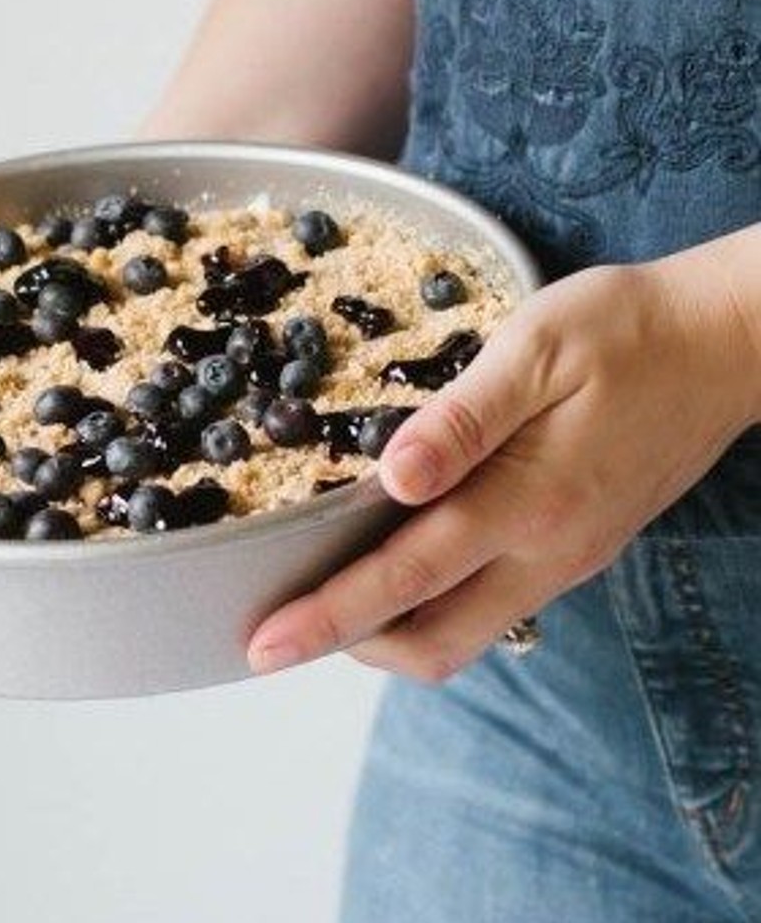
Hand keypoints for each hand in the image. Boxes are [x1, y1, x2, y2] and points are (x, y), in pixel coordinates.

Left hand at [247, 241, 760, 681]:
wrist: (727, 345)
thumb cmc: (626, 332)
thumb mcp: (536, 349)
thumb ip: (460, 420)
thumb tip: (389, 478)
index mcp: (526, 503)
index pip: (404, 581)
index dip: (327, 618)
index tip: (262, 645)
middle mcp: (546, 553)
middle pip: (432, 642)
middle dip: (350, 644)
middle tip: (279, 623)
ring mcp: (565, 560)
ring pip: (462, 634)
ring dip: (390, 632)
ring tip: (326, 595)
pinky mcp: (575, 551)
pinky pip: (490, 605)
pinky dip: (431, 606)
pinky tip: (395, 563)